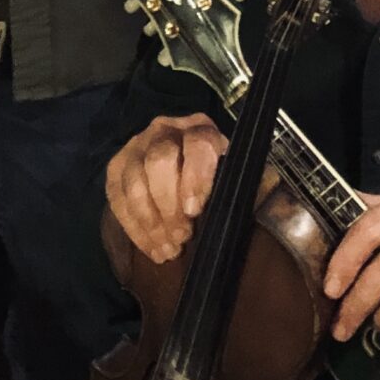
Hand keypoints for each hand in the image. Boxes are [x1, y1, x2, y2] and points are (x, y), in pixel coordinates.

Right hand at [104, 115, 226, 265]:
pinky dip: (134, 228)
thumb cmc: (212, 177)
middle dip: (169, 204)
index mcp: (200, 129)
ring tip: (168, 250)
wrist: (177, 167)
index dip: (195, 177)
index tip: (195, 210)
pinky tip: (151, 248)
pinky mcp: (116, 168)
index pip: (198, 143)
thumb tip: (262, 202)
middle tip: (181, 237)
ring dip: (151, 221)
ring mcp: (136, 147)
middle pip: (159, 160)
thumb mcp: (231, 174)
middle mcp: (165, 130)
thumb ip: (241, 185)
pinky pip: (118, 198)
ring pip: (135, 182)